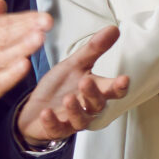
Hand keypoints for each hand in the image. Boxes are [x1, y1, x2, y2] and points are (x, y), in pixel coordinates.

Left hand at [14, 26, 130, 145]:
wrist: (34, 107)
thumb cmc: (59, 87)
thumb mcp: (74, 64)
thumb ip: (94, 49)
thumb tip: (114, 29)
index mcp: (95, 91)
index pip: (113, 90)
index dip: (119, 86)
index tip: (123, 79)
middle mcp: (87, 107)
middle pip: (98, 104)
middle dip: (93, 94)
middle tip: (86, 81)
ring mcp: (72, 120)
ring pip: (81, 120)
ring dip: (75, 110)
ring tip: (68, 98)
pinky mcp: (56, 130)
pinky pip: (57, 130)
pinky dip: (52, 122)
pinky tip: (46, 113)